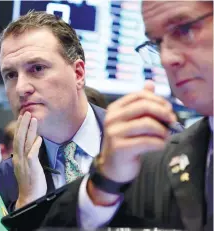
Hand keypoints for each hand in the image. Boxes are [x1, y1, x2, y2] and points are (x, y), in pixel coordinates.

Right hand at [13, 112, 45, 208]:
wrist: (29, 198)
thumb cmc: (30, 182)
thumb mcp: (28, 165)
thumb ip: (30, 153)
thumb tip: (35, 140)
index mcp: (17, 158)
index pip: (17, 139)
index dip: (19, 127)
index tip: (22, 117)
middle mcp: (19, 159)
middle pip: (19, 138)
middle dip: (22, 124)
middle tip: (25, 112)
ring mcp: (24, 164)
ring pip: (24, 143)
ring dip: (29, 130)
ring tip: (32, 119)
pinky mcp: (31, 168)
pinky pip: (32, 155)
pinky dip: (35, 145)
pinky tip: (39, 138)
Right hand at [87, 81, 176, 204]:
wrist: (113, 166)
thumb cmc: (126, 141)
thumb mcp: (131, 120)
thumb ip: (140, 102)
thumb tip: (150, 83)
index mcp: (115, 108)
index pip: (139, 95)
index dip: (158, 100)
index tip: (168, 110)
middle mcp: (111, 118)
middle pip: (144, 106)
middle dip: (164, 113)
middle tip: (172, 122)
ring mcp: (114, 133)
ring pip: (148, 124)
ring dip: (163, 130)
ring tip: (165, 136)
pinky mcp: (120, 148)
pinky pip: (148, 141)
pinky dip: (160, 143)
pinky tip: (160, 145)